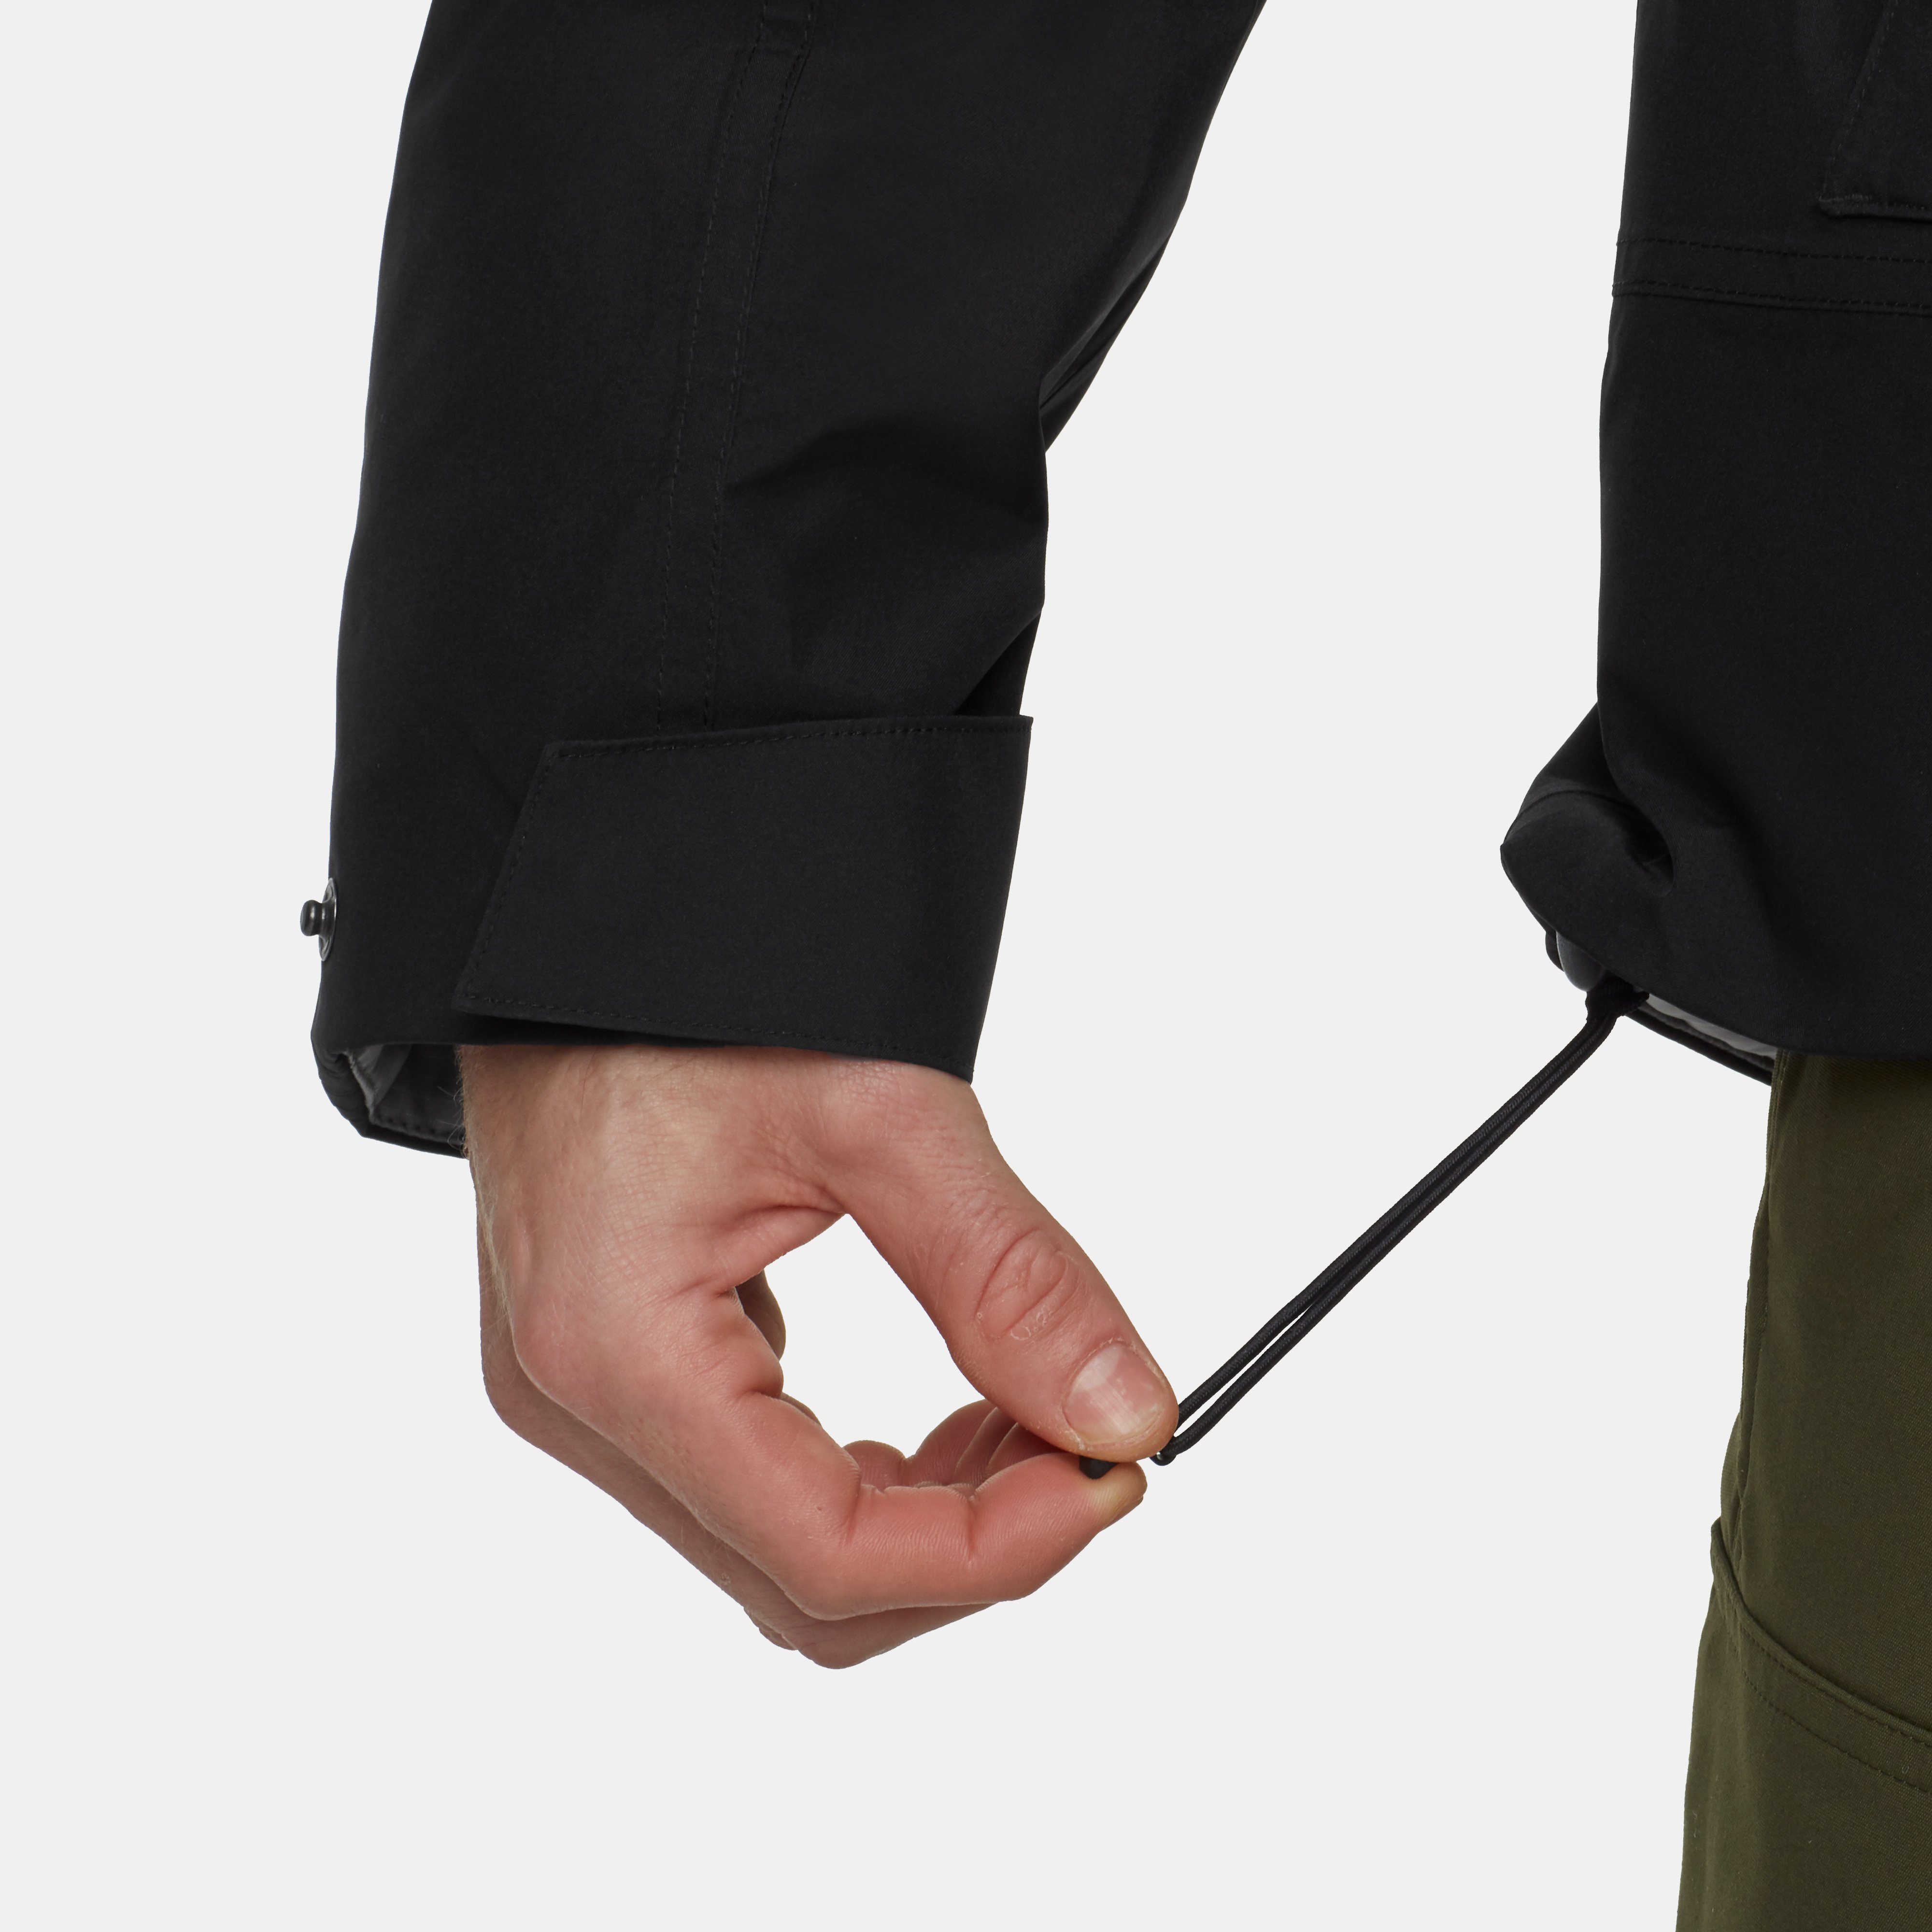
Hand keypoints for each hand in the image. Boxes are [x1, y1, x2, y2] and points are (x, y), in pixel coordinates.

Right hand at [460, 1043, 1175, 1666]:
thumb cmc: (688, 986)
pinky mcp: (611, 1366)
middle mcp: (579, 1404)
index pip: (825, 1556)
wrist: (579, 930)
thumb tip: (1124, 1411)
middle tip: (1091, 1445)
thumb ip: (1006, 1276)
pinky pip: (754, 1479)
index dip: (993, 1551)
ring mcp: (583, 1392)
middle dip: (972, 1540)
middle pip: (806, 1578)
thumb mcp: (874, 1113)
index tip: (1114, 1480)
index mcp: (617, 1353)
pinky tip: (952, 1402)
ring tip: (1035, 1413)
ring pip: (783, 1544)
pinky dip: (871, 1468)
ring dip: (929, 1511)